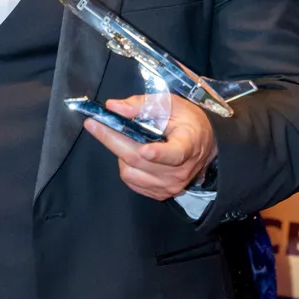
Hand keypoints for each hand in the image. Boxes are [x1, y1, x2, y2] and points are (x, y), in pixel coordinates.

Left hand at [82, 93, 216, 201]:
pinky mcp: (160, 194)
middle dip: (112, 140)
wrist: (205, 146)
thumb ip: (143, 104)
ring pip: (130, 172)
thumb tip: (114, 107)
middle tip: (94, 123)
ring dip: (120, 153)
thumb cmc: (188, 122)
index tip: (146, 150)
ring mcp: (170, 186)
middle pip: (139, 160)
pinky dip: (126, 166)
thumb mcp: (171, 104)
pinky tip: (132, 154)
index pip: (175, 154)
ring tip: (126, 139)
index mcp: (188, 145)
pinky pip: (131, 181)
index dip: (159, 154)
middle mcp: (179, 171)